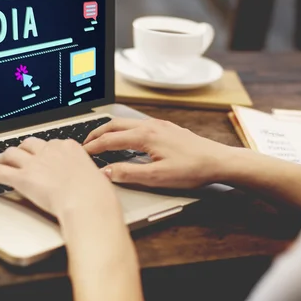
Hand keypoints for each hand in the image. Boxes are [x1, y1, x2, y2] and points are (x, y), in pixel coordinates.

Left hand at [0, 137, 118, 218]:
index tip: (41, 156)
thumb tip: (93, 181)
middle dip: (22, 149)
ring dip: (2, 157)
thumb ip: (88, 176)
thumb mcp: (97, 178)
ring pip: (11, 154)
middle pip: (29, 144)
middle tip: (18, 156)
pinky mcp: (22, 178)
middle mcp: (50, 151)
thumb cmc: (96, 195)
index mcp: (69, 147)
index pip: (51, 143)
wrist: (87, 202)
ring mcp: (34, 163)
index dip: (43, 151)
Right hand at [83, 118, 236, 188]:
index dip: (93, 147)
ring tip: (100, 139)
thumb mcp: (157, 177)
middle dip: (96, 133)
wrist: (219, 161)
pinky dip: (123, 130)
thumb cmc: (191, 169)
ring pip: (126, 122)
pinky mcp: (166, 127)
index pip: (110, 140)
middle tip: (84, 144)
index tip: (81, 154)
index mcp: (145, 136)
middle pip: (114, 125)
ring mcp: (159, 124)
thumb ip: (128, 173)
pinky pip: (137, 124)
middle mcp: (150, 125)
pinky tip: (126, 138)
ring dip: (110, 130)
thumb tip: (105, 172)